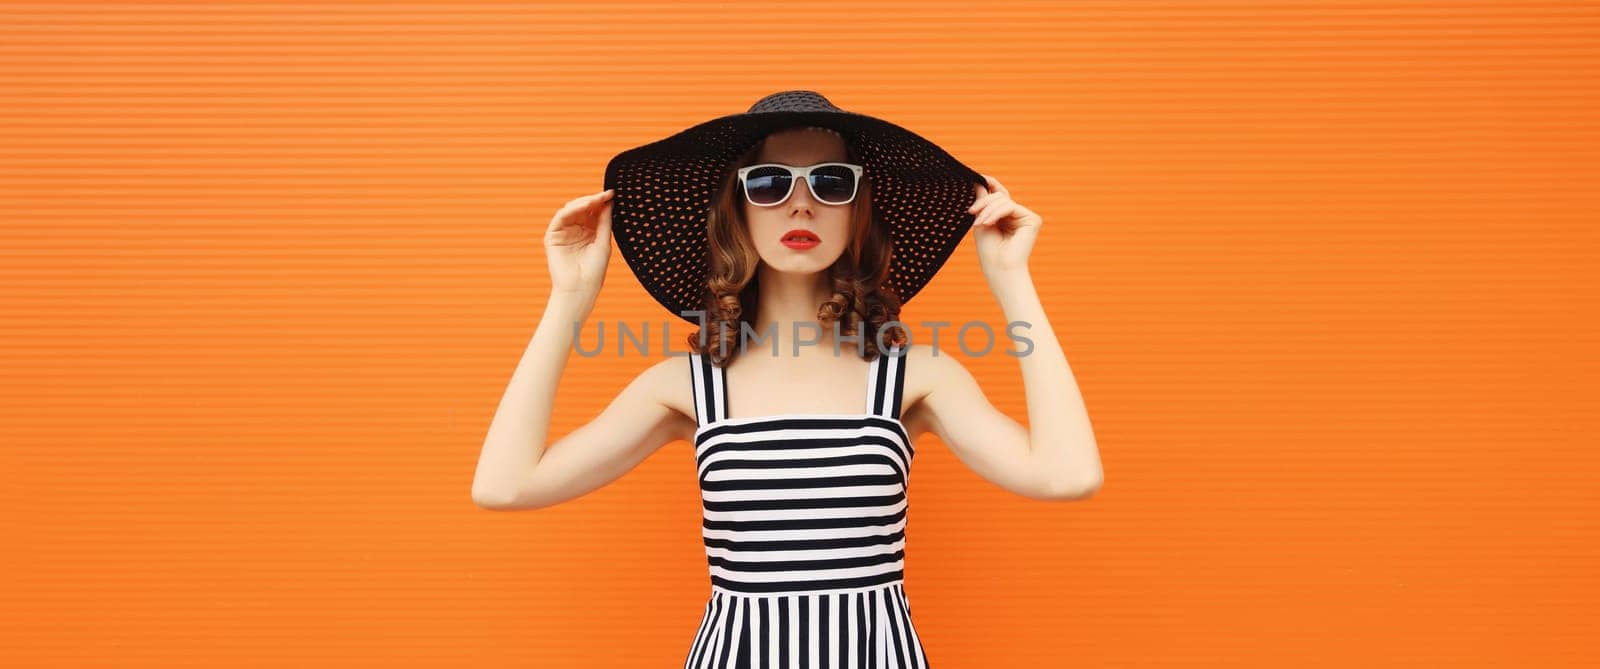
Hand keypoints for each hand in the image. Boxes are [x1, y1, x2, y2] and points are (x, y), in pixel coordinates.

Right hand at [544, 188, 613, 302]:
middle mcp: (576, 230)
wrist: (580, 288)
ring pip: (571, 209)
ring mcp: (564, 232)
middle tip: (605, 194)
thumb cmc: (594, 270)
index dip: (602, 202)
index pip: (594, 212)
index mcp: (589, 232)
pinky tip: (584, 206)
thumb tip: (609, 201)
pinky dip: (572, 209)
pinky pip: (561, 217)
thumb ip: (604, 221)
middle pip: (583, 208)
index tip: (612, 193)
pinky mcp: (553, 236)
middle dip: (593, 200)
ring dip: (584, 202)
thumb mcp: (604, 242)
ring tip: (596, 199)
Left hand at [969, 175, 1041, 278]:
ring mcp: (1026, 216)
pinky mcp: (1032, 219)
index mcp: (1005, 216)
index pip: (998, 194)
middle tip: (972, 213)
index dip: (990, 183)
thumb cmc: (989, 250)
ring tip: (979, 224)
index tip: (977, 177)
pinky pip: (1010, 206)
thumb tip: (979, 181)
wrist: (998, 268)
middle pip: (999, 195)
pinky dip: (996, 213)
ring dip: (987, 210)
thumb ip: (983, 202)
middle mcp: (1017, 215)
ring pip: (1003, 199)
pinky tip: (988, 223)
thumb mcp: (981, 221)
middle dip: (983, 202)